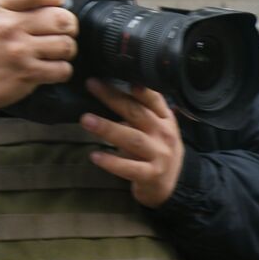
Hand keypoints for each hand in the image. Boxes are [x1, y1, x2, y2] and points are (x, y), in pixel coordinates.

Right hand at [0, 0, 77, 118]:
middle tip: (62, 31)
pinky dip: (62, 70)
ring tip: (57, 52)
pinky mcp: (26, 75)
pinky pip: (62, 70)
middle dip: (68, 25)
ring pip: (66, 44)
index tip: (56, 2)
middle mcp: (9, 26)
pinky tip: (51, 69)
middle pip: (61, 18)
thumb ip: (2, 5)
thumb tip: (32, 0)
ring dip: (66, 49)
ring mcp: (19, 51)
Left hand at [81, 80, 184, 208]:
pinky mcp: (151, 175)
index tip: (117, 73)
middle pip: (138, 114)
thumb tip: (109, 92)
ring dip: (108, 129)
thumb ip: (141, 113)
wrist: (172, 186)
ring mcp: (159, 155)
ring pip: (132, 139)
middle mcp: (164, 135)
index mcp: (166, 120)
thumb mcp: (158, 129)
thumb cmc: (158, 152)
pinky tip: (95, 155)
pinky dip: (112, 162)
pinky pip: (129, 168)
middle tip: (92, 86)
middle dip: (113, 98)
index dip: (137, 87)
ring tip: (86, 120)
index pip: (154, 99)